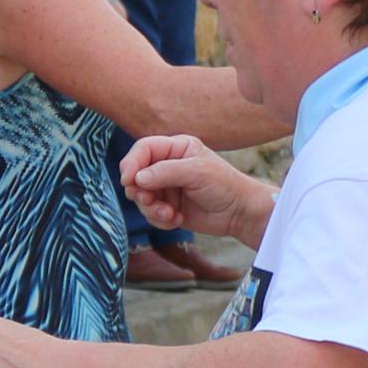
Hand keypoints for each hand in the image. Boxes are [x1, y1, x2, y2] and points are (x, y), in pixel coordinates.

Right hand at [120, 134, 271, 243]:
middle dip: (140, 191)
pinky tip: (178, 219)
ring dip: (152, 209)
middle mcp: (167, 165)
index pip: (143, 149)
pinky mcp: (168, 206)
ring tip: (170, 214)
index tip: (128, 180)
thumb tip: (137, 178)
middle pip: (136, 175)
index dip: (131, 163)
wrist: (239, 212)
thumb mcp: (196, 172)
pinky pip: (151, 214)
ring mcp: (166, 187)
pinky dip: (161, 220)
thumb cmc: (224, 185)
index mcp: (176, 148)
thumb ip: (165, 172)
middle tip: (149, 201)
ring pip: (141, 197)